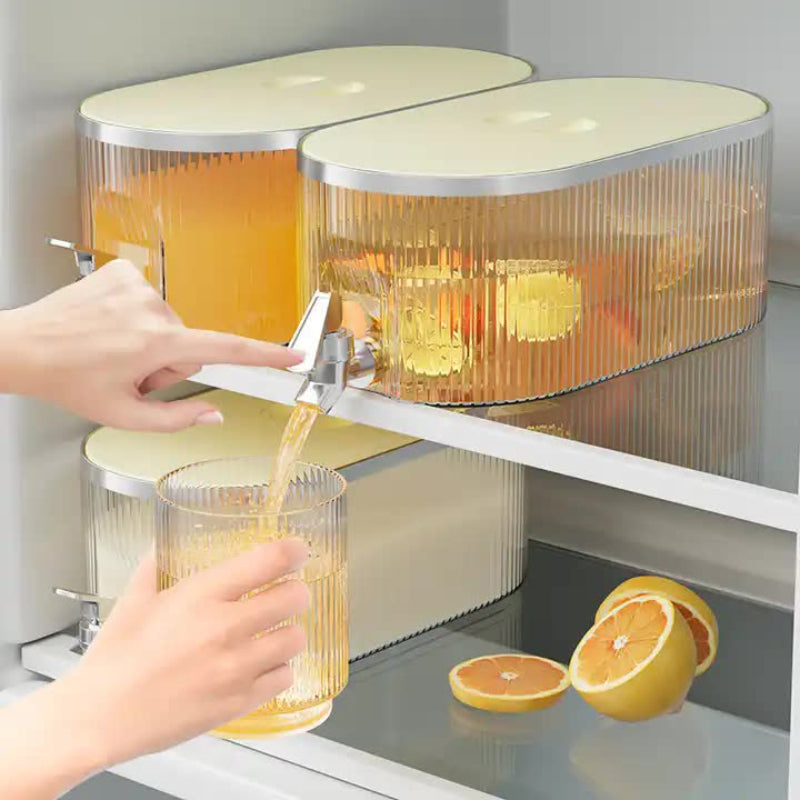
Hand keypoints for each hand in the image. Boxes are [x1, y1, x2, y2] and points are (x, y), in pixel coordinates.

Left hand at [0, 259, 301, 430]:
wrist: (24, 346)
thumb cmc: (68, 380)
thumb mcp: (124, 415)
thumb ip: (177, 419)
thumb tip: (215, 414)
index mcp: (153, 344)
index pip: (225, 349)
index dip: (265, 355)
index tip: (293, 356)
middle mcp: (151, 308)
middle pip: (191, 345)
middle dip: (168, 363)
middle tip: (130, 371)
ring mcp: (137, 285)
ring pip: (171, 324)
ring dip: (150, 341)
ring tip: (114, 349)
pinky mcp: (124, 271)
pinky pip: (152, 301)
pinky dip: (135, 317)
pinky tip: (109, 324)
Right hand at [0, 539, 309, 798]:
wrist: (99, 718)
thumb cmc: (115, 657)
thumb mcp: (136, 597)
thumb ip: (159, 561)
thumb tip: (170, 538)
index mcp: (202, 596)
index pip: (270, 560)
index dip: (293, 551)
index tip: (297, 551)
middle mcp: (226, 629)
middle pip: (295, 597)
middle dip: (295, 590)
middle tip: (285, 593)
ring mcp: (236, 668)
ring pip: (296, 638)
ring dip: (288, 630)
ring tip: (272, 631)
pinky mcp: (239, 702)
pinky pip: (284, 677)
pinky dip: (278, 668)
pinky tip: (261, 665)